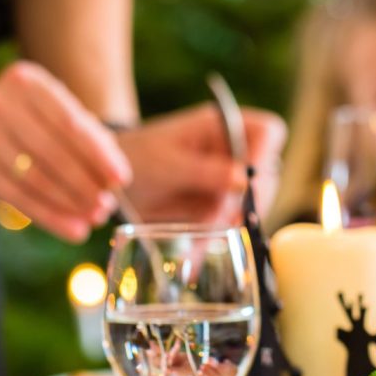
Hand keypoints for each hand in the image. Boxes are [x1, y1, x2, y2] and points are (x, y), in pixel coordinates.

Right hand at [0, 61, 129, 241]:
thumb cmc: (20, 122)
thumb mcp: (48, 114)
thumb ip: (84, 136)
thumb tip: (116, 177)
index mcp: (26, 81)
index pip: (71, 122)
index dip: (99, 154)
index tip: (121, 179)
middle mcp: (0, 102)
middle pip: (55, 152)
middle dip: (87, 184)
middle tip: (108, 207)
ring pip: (37, 178)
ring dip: (71, 203)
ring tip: (94, 218)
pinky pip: (19, 198)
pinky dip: (51, 217)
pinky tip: (73, 230)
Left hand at [116, 103, 286, 223]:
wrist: (108, 181)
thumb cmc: (136, 156)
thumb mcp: (169, 163)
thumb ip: (206, 171)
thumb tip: (244, 181)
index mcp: (223, 127)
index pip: (267, 132)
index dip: (265, 155)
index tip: (250, 183)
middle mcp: (233, 152)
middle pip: (266, 175)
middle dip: (250, 201)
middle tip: (231, 219)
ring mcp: (228, 180)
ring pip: (251, 204)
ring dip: (232, 223)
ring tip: (204, 238)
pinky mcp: (218, 206)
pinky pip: (229, 223)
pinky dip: (216, 237)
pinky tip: (197, 249)